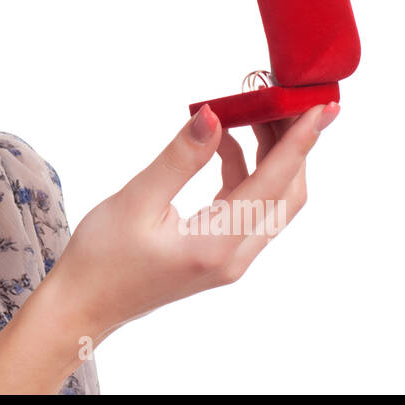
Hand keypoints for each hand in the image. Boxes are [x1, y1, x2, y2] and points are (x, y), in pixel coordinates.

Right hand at [48, 100, 339, 345]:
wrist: (84, 305)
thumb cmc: (101, 258)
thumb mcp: (136, 201)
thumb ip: (179, 158)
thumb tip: (213, 117)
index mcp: (217, 245)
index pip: (273, 184)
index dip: (299, 142)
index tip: (321, 108)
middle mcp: (234, 256)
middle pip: (286, 193)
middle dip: (292, 144)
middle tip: (283, 99)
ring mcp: (229, 258)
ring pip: (271, 200)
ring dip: (271, 156)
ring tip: (255, 112)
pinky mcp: (218, 254)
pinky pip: (248, 207)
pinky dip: (247, 171)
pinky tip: (226, 144)